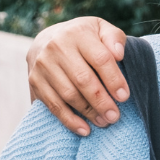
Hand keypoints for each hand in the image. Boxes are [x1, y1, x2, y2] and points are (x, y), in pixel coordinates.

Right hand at [28, 17, 128, 136]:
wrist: (47, 39)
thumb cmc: (82, 38)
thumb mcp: (100, 29)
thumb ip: (114, 38)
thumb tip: (119, 54)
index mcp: (77, 33)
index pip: (100, 59)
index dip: (114, 80)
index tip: (124, 97)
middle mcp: (56, 47)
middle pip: (83, 79)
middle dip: (101, 101)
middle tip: (115, 116)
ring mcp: (42, 65)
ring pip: (68, 95)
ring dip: (88, 112)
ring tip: (104, 122)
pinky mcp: (34, 81)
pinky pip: (53, 105)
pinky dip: (69, 120)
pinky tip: (84, 129)